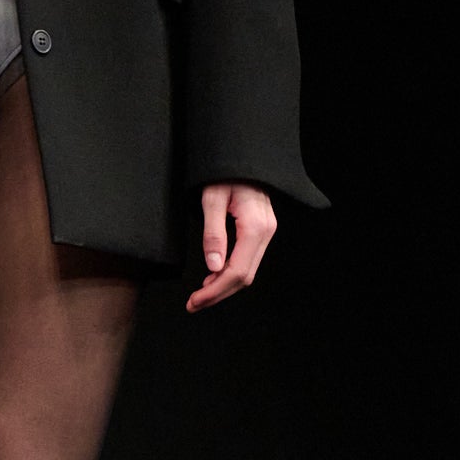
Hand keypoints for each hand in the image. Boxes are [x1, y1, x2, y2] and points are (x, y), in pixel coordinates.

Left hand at [186, 182, 276, 312]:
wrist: (242, 155)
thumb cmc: (225, 171)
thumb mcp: (212, 199)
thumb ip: (213, 233)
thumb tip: (213, 267)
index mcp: (255, 227)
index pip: (236, 271)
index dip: (215, 291)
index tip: (194, 300)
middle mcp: (266, 232)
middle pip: (244, 277)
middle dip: (218, 294)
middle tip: (193, 304)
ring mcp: (266, 232)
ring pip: (248, 272)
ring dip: (224, 286)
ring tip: (200, 294)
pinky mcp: (261, 231)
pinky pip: (248, 260)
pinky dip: (231, 273)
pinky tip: (213, 276)